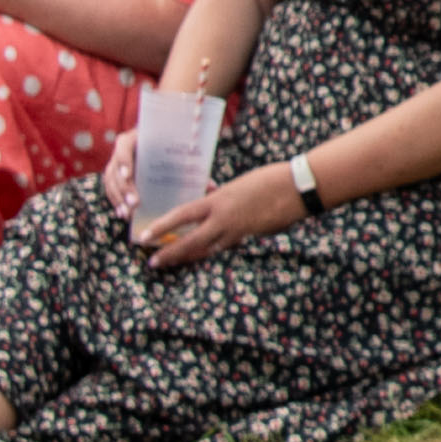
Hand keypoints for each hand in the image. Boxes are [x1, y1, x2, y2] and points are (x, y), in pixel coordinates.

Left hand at [135, 165, 299, 265]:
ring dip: (189, 256)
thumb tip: (212, 204)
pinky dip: (213, 249)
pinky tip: (205, 252)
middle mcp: (224, 220)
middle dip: (170, 254)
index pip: (181, 216)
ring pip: (207, 250)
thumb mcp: (236, 185)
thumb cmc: (267, 179)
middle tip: (153, 262)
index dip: (161, 228)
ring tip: (173, 261)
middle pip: (190, 243)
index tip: (144, 236)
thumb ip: (221, 198)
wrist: (297, 188)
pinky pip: (226, 246)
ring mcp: (238, 232)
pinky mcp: (250, 237)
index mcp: (217, 201)